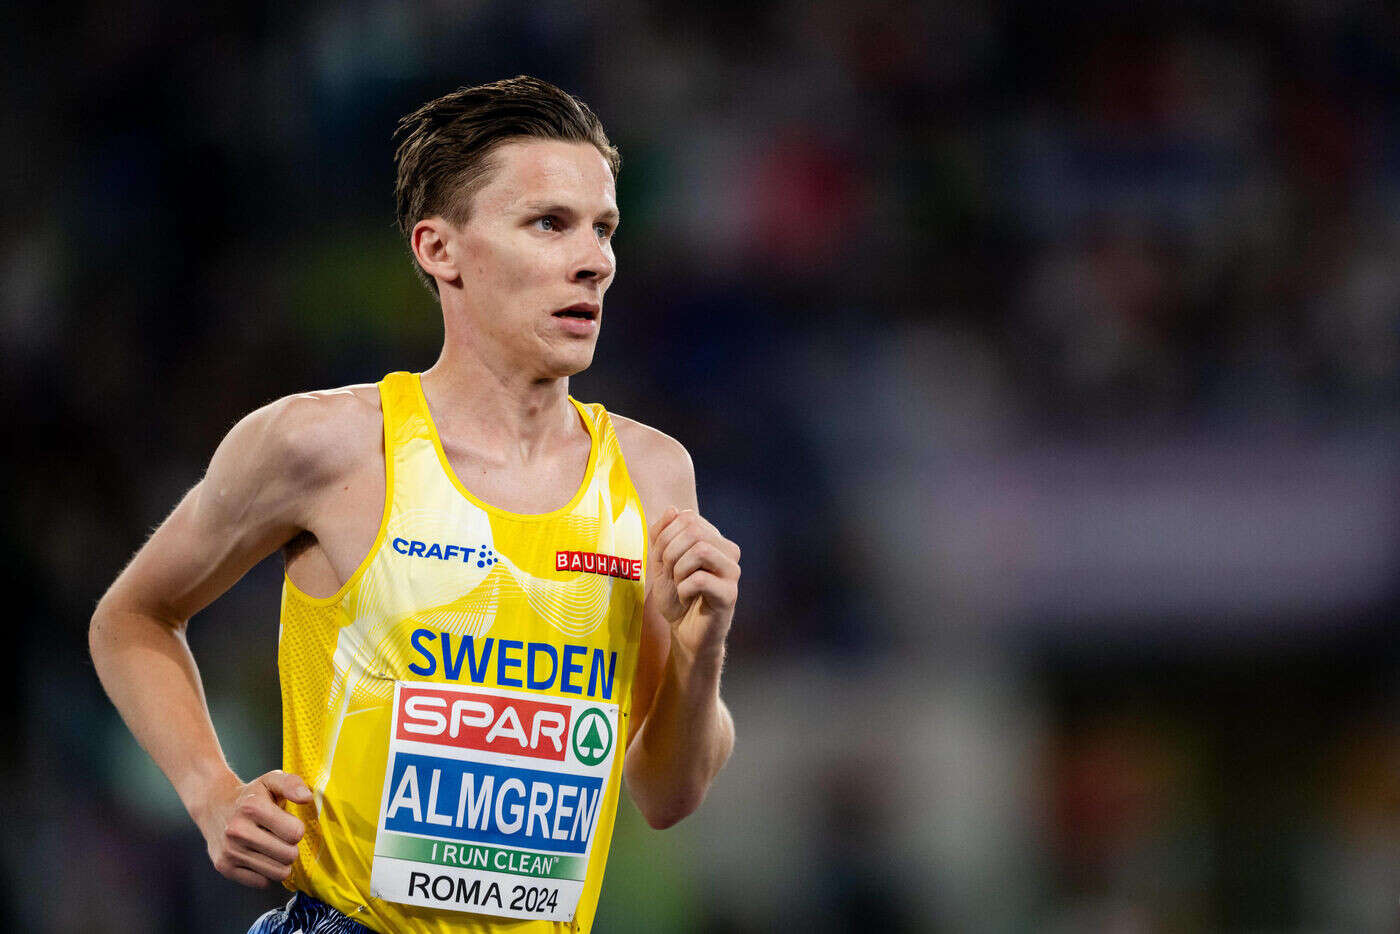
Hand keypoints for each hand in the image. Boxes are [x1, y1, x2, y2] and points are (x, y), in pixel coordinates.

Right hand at [194, 769, 312, 887]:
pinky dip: (266, 873)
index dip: (296, 828)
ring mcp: (229, 852)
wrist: (214, 806)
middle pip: (288, 855)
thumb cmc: (252, 795)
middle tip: (280, 837)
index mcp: (252, 807)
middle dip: (291, 847)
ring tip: (272, 847)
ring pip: (278, 873)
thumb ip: (292, 784)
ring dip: (281, 862)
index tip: (287, 823)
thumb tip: (306, 798)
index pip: (295, 833)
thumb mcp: (271, 780)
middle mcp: (237, 831)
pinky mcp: (225, 868)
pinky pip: (262, 882)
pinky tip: (259, 856)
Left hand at [650, 507, 740, 655]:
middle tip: (670, 574)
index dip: (666, 536)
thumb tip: (673, 509)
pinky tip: (687, 598)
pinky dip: (683, 589)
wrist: (685, 632)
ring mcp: (732, 572)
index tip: (663, 560)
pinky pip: (700, 579)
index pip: (688, 517)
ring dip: (678, 570)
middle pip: (694, 531)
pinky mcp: (730, 594)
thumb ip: (662, 534)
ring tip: (680, 585)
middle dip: (670, 552)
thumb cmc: (676, 596)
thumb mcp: (660, 562)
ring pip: (700, 550)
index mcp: (713, 539)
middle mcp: (728, 551)